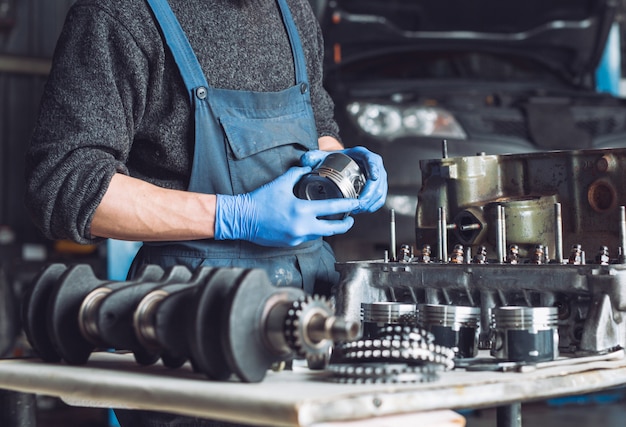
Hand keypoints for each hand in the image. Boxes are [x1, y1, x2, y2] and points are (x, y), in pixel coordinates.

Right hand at [214, 166, 359, 246]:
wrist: (242, 219)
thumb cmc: (259, 200)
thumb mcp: (280, 183)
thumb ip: (297, 173)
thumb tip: (308, 166)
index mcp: (302, 210)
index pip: (332, 209)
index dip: (347, 206)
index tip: (356, 203)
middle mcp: (302, 226)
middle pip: (332, 229)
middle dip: (345, 225)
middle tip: (351, 219)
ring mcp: (296, 237)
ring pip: (320, 234)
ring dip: (327, 227)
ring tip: (333, 220)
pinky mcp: (290, 243)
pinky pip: (307, 237)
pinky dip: (312, 230)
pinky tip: (312, 224)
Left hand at [300, 146, 386, 213]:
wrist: (337, 165)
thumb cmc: (333, 160)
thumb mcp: (323, 156)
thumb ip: (313, 156)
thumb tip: (306, 160)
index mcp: (361, 155)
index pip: (372, 159)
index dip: (374, 168)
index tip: (373, 177)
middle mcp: (372, 165)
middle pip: (379, 179)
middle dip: (371, 193)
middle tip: (360, 203)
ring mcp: (376, 177)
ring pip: (380, 190)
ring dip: (372, 201)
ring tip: (359, 209)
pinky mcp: (376, 188)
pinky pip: (379, 197)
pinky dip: (373, 205)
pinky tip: (364, 210)